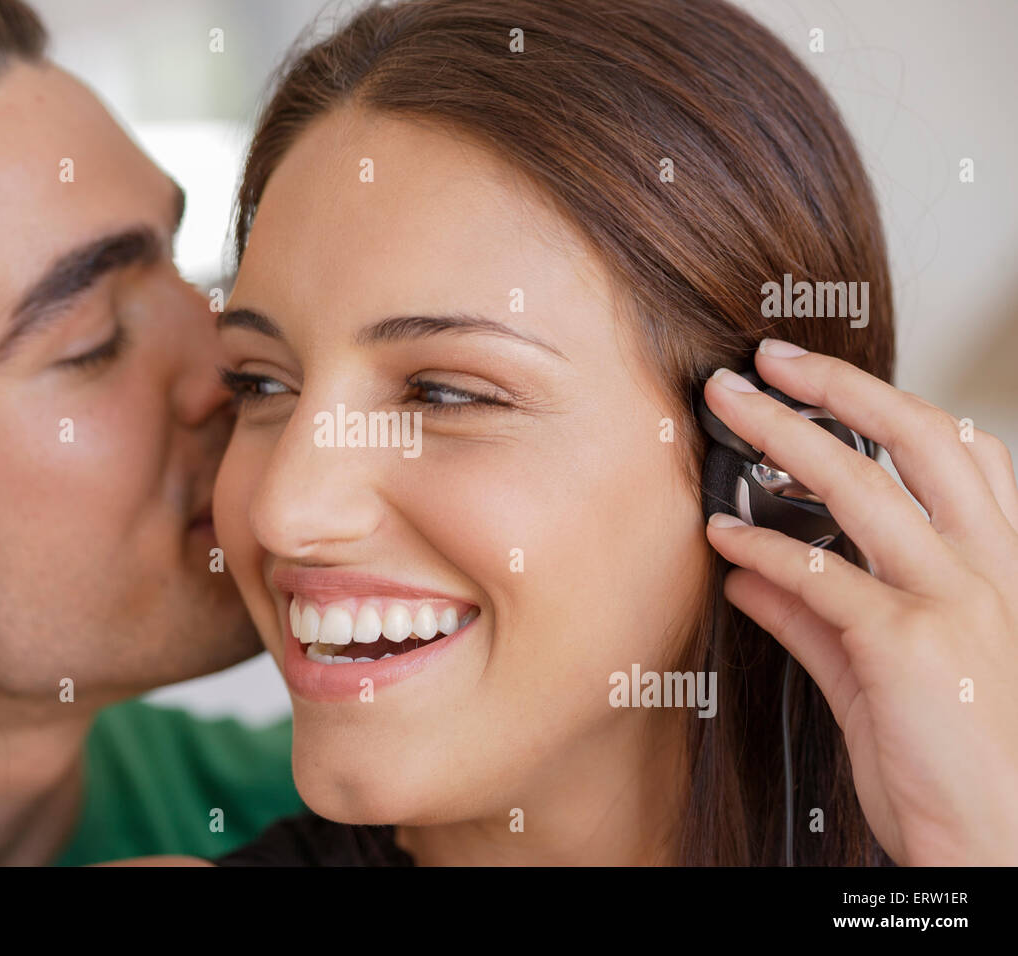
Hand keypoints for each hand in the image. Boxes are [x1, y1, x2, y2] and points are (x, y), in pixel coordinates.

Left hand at [702, 339, 1017, 864]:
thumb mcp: (881, 675)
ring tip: (727, 408)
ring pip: (865, 488)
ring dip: (784, 436)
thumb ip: (815, 618)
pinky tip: (722, 533)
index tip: (827, 379)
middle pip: (923, 441)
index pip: (968, 455)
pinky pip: (823, 577)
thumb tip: (748, 570)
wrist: (996, 845)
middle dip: (841, 387)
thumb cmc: (953, 763)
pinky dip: (765, 548)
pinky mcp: (911, 646)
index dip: (897, 404)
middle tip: (767, 359)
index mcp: (999, 570)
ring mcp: (955, 603)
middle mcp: (990, 572)